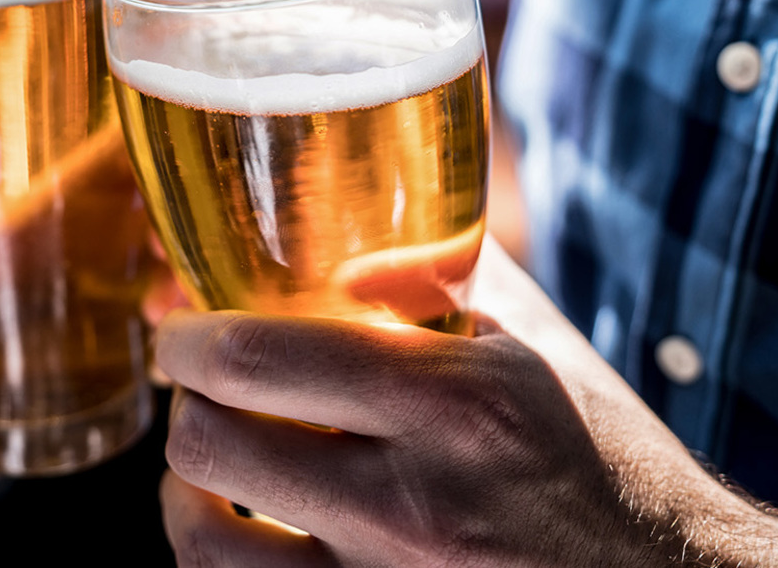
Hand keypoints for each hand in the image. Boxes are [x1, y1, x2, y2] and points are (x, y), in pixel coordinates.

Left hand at [155, 239, 777, 567]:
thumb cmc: (596, 457)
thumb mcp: (535, 343)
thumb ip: (440, 270)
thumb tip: (337, 241)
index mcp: (452, 404)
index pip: (258, 356)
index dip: (188, 335)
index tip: (181, 325)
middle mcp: (412, 504)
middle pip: (210, 442)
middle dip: (184, 399)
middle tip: (197, 383)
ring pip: (202, 539)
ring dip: (186, 487)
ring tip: (210, 461)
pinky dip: (217, 555)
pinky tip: (240, 526)